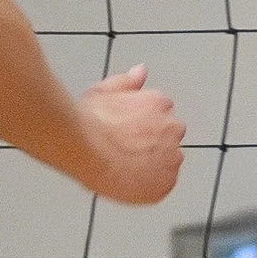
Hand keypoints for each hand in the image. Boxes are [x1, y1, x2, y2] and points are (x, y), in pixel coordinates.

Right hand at [78, 64, 182, 206]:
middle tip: (124, 150)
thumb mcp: (105, 90)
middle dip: (150, 144)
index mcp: (160, 104)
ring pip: (166, 162)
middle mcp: (172, 128)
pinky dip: (149, 185)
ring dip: (152, 164)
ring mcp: (171, 156)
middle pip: (166, 139)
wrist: (84, 149)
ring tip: (124, 165)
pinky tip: (128, 179)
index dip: (142, 127)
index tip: (128, 133)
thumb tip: (140, 72)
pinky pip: (162, 185)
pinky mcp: (165, 183)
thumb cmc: (90, 122)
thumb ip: (128, 82)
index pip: (161, 117)